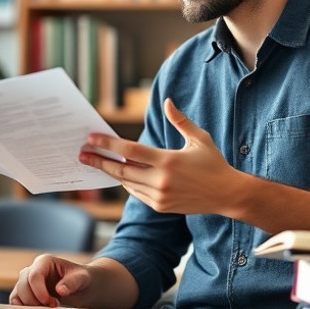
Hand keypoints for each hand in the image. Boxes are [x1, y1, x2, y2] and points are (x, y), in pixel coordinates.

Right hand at [9, 254, 91, 306]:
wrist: (81, 287)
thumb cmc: (81, 279)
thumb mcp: (82, 278)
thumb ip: (72, 282)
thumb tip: (60, 290)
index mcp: (44, 261)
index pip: (34, 275)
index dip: (39, 291)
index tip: (52, 303)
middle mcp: (32, 269)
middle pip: (23, 285)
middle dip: (35, 300)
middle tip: (52, 307)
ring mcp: (27, 282)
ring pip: (17, 294)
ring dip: (29, 305)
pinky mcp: (25, 293)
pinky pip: (16, 301)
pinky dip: (23, 308)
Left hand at [79, 98, 243, 214]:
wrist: (228, 194)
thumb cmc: (214, 163)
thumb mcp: (199, 138)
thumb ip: (180, 120)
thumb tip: (166, 101)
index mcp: (168, 160)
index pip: (130, 152)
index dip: (108, 145)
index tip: (91, 139)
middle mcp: (161, 180)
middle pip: (121, 170)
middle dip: (99, 161)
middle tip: (82, 154)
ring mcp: (160, 196)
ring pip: (127, 183)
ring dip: (111, 172)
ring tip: (96, 162)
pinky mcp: (161, 207)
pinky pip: (137, 193)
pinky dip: (127, 183)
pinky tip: (119, 174)